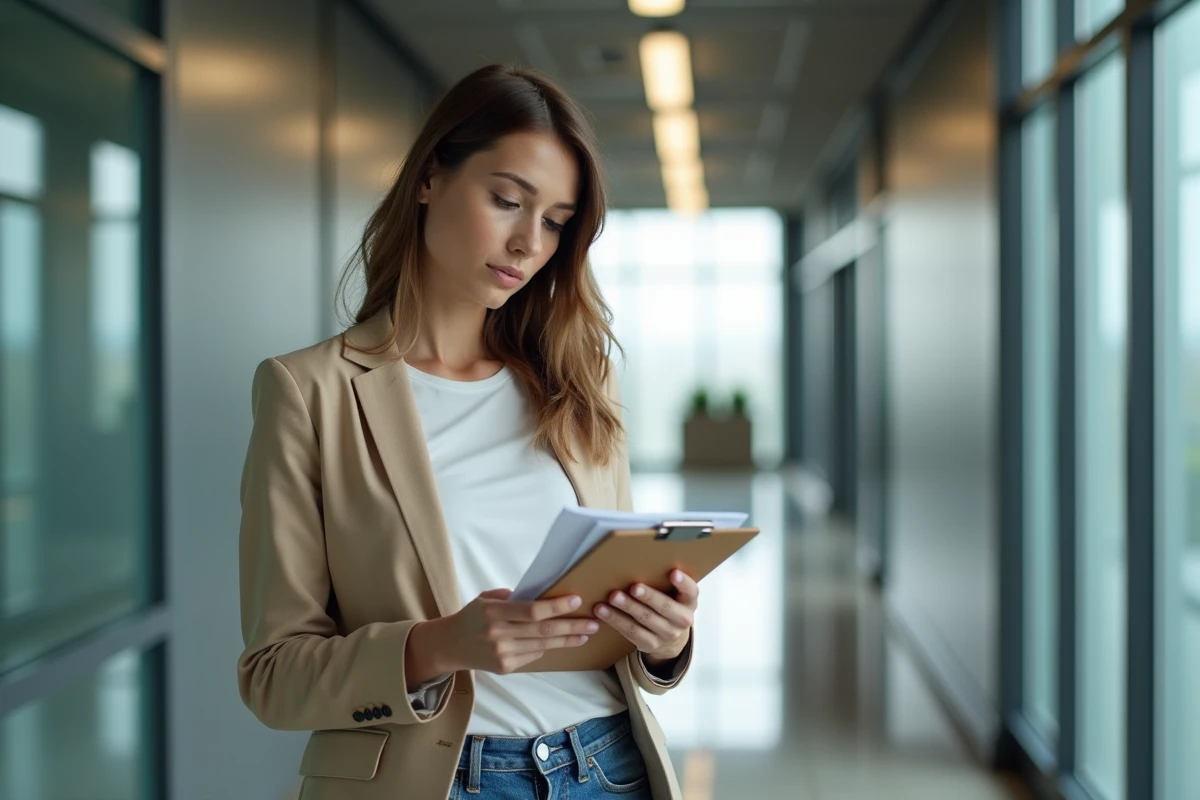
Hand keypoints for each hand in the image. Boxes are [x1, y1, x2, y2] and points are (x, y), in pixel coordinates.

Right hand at [431, 589, 598, 674]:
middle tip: (593, 622)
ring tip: (586, 633)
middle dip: (571, 626)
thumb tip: (546, 594)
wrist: (449, 645)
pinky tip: (563, 641)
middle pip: (543, 631)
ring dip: (567, 640)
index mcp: (493, 612)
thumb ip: (513, 597)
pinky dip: (549, 648)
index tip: (577, 601)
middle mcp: (498, 634)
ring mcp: (502, 654)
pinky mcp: (505, 668)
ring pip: (543, 646)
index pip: (531, 610)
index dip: (556, 607)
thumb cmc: (472, 616)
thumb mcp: (487, 598)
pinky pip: (534, 656)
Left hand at [593, 570, 697, 662]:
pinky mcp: (650, 644)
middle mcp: (682, 620)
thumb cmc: (667, 604)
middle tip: (633, 587)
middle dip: (649, 596)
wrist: (669, 636)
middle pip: (665, 607)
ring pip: (645, 620)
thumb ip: (663, 580)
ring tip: (612, 597)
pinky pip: (631, 632)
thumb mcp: (673, 593)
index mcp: (689, 602)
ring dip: (627, 607)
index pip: (691, 591)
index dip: (683, 583)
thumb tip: (640, 557)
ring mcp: (667, 634)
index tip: (673, 573)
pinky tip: (603, 611)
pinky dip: (616, 620)